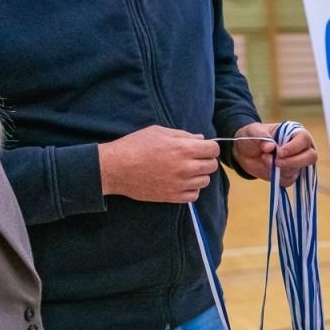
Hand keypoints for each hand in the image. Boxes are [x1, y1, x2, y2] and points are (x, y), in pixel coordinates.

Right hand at [98, 125, 218, 202]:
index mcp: (184, 149)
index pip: (213, 149)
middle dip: (205, 160)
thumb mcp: (158, 132)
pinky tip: (181, 182)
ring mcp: (180, 184)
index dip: (209, 147)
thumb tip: (200, 138)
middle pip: (212, 166)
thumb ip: (182, 135)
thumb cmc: (134, 146)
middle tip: (193, 158)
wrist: (115, 168)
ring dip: (199, 175)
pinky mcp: (172, 197)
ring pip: (205, 181)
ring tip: (185, 170)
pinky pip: (194, 196)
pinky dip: (191, 189)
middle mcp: (186, 167)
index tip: (202, 147)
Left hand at [231, 122, 317, 186]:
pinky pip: (289, 180)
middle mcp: (301, 148)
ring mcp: (297, 163)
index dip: (294, 147)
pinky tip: (269, 168)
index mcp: (296, 133)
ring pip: (298, 170)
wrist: (244, 152)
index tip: (279, 152)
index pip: (304, 139)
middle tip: (276, 162)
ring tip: (265, 159)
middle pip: (310, 157)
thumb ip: (262, 136)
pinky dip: (277, 177)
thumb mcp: (253, 131)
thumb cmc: (253, 136)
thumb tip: (271, 147)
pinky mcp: (290, 175)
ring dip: (280, 168)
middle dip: (293, 161)